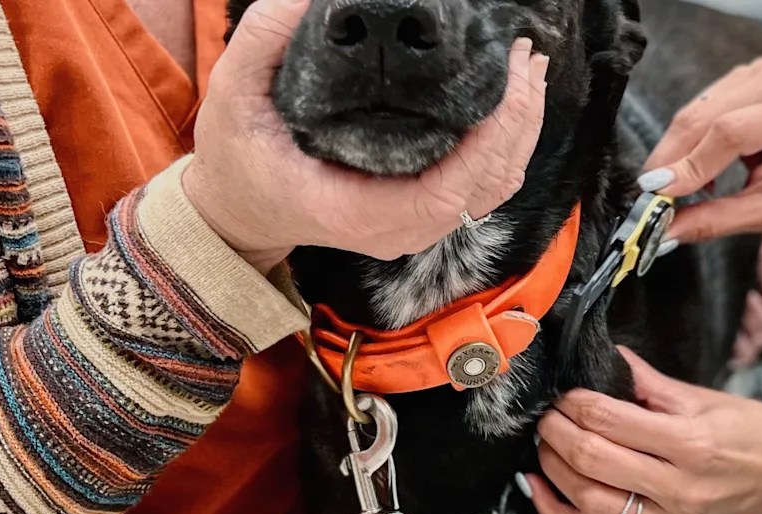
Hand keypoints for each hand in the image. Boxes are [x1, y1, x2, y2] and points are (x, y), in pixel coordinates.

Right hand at [183, 0, 549, 266]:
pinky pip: (482, 185)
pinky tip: (512, 99)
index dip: (489, 139)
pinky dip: (507, 142)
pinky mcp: (423, 211)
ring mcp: (416, 225)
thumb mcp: (233, 91)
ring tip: (528, 68)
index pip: (448, 191)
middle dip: (518, 118)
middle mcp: (399, 228)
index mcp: (359, 212)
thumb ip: (268, 37)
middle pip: (488, 184)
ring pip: (494, 186)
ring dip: (520, 128)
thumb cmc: (235, 156)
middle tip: (524, 54)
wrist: (235, 210)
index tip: (504, 81)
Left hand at [523, 348, 761, 513]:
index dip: (576, 403)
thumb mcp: (705, 398)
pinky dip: (558, 510)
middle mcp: (678, 487)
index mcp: (692, 444)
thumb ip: (649, 383)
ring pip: (585, 499)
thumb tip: (607, 358)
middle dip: (557, 432)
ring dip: (553, 467)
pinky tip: (541, 485)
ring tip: (545, 443)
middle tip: (547, 413)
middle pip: (592, 460)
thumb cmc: (754, 434)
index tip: (565, 392)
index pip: (611, 421)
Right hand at [640, 58, 761, 242]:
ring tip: (671, 190)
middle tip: (648, 198)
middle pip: (706, 115)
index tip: (658, 196)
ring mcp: (761, 73)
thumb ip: (717, 220)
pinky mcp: (744, 78)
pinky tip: (690, 170)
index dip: (690, 164)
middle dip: (672, 159)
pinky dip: (687, 141)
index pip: (731, 132)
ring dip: (675, 152)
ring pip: (696, 110)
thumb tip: (665, 231)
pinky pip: (700, 107)